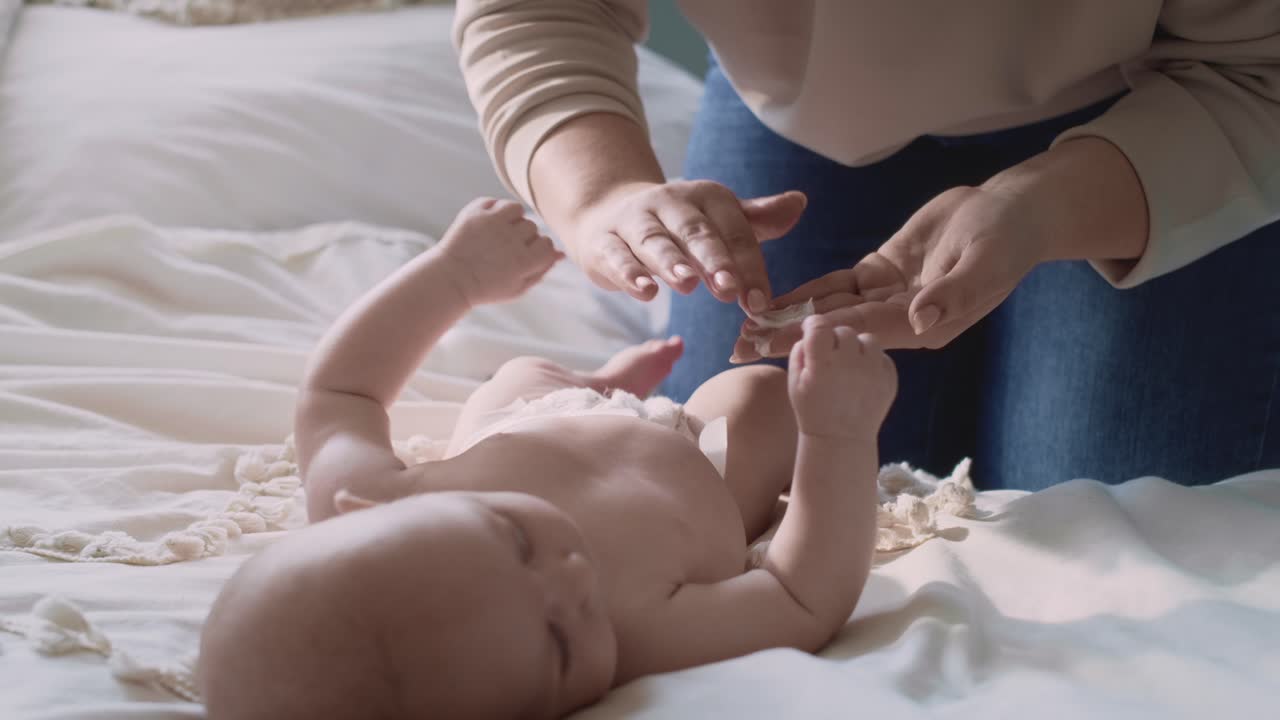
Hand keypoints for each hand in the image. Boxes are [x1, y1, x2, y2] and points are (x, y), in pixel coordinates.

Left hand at [437, 197, 563, 305]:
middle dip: (523, 238)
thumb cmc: (487, 287)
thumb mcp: (517, 287)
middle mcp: (510, 240)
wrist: (450, 279)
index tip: (525, 258)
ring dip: (513, 221)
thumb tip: (561, 253)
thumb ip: (542, 270)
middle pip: (533, 228)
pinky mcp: (476, 212)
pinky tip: (489, 225)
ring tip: (498, 235)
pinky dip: (497, 211)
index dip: (539, 251)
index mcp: (523, 262)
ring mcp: (492, 223)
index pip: (547, 245)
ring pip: (518, 210)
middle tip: (505, 251)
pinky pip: (499, 202)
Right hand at [564, 181, 806, 307]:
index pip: (734, 232)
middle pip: (695, 232)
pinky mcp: (604, 242)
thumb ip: (757, 219)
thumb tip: (800, 203)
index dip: (748, 267)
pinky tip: (645, 292)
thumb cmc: (678, 226)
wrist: (608, 213)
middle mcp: (670, 203)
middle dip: (714, 261)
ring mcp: (634, 221)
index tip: (761, 302)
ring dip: (672, 263)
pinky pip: (617, 256)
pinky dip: (629, 274)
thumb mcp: (718, 219)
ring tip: (688, 285)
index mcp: (707, 198)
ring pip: (655, 241)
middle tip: (729, 289)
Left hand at [733, 138, 1148, 359]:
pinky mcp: (879, 275)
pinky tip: (773, 301)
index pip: (864, 333)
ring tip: (745, 331)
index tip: (782, 343)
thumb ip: (954, 292)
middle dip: (789, 338)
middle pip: (837, 330)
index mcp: (926, 325)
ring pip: (830, 311)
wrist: (1011, 211)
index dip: (822, 336)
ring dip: (789, 319)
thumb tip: (920, 319)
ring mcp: (887, 297)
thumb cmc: (1007, 237)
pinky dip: (806, 294)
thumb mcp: (985, 262)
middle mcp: (901, 319)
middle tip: (740, 348)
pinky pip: (836, 288)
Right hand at [787, 318, 896, 438]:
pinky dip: (872, 362)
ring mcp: (874, 371)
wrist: (841, 439)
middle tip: (831, 356)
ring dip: (857, 348)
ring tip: (850, 365)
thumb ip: (800, 351)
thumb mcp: (794, 382)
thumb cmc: (812, 410)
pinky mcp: (890, 378)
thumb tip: (811, 332)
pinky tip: (862, 378)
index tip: (812, 331)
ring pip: (867, 340)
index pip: (819, 326)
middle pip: (844, 331)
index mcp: (822, 364)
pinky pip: (882, 356)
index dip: (813, 325)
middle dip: (835, 340)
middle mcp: (850, 363)